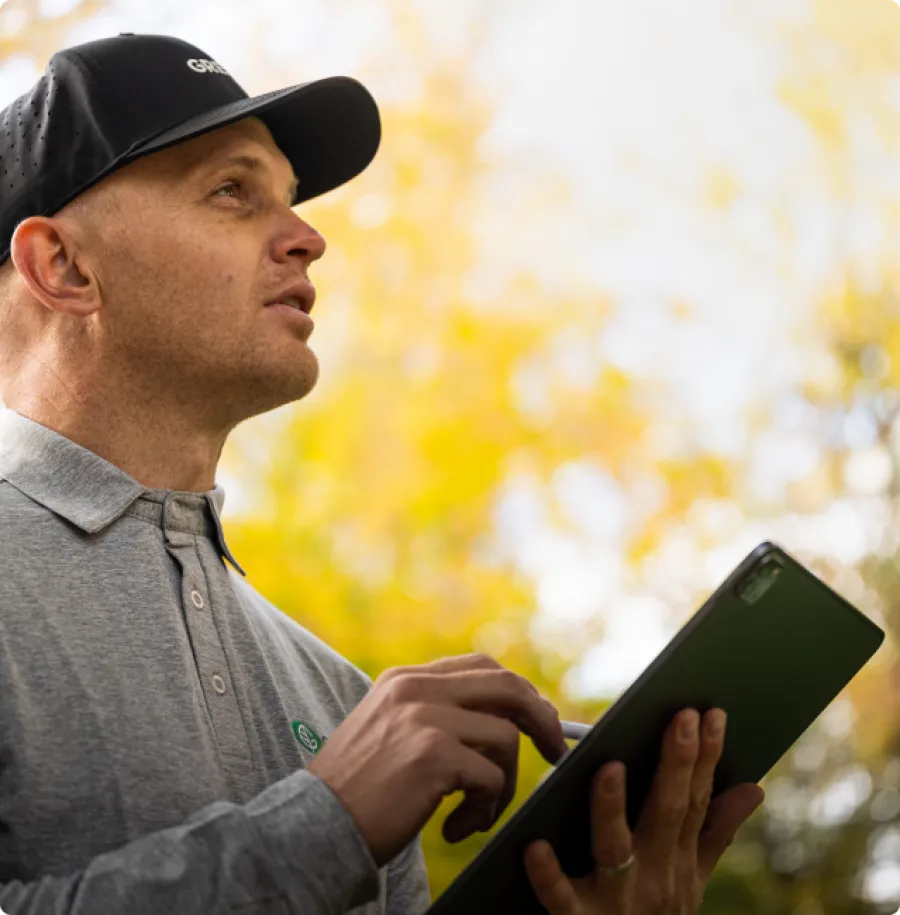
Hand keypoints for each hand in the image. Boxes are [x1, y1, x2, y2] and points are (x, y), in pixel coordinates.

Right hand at [307, 653, 568, 865]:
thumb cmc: (356, 791)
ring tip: (475, 814)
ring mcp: (424, 717)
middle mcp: (415, 688)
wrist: (313, 828)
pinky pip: (491, 778)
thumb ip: (432, 714)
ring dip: (503, 785)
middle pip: (507, 685)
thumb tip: (500, 721)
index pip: (481, 666)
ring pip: (505, 737)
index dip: (518, 693)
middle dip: (541, 718)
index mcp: (406, 678)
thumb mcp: (388, 731)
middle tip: (556, 751)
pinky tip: (454, 830)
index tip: (537, 720)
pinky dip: (485, 810)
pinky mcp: (433, 755)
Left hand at [523, 709, 764, 914]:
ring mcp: (617, 900)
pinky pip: (561, 898)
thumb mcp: (692, 880)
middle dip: (677, 765)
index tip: (712, 712)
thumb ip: (716, 833)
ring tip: (609, 767)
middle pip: (667, 813)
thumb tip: (755, 787)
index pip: (697, 800)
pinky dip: (550, 875)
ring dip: (612, 808)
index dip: (707, 757)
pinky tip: (534, 845)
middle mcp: (654, 876)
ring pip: (615, 849)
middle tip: (682, 717)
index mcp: (677, 859)